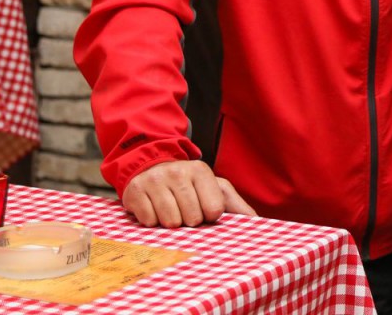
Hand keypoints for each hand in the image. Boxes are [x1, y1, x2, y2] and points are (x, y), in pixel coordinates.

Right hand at [122, 160, 255, 226]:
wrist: (150, 166)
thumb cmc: (188, 184)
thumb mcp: (214, 188)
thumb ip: (236, 206)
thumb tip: (257, 224)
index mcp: (201, 171)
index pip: (213, 209)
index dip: (209, 216)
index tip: (204, 211)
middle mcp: (178, 172)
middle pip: (191, 218)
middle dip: (189, 221)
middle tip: (185, 211)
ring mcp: (155, 180)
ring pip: (170, 221)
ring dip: (171, 223)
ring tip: (171, 210)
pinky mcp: (134, 191)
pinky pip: (148, 221)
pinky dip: (152, 221)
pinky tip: (154, 209)